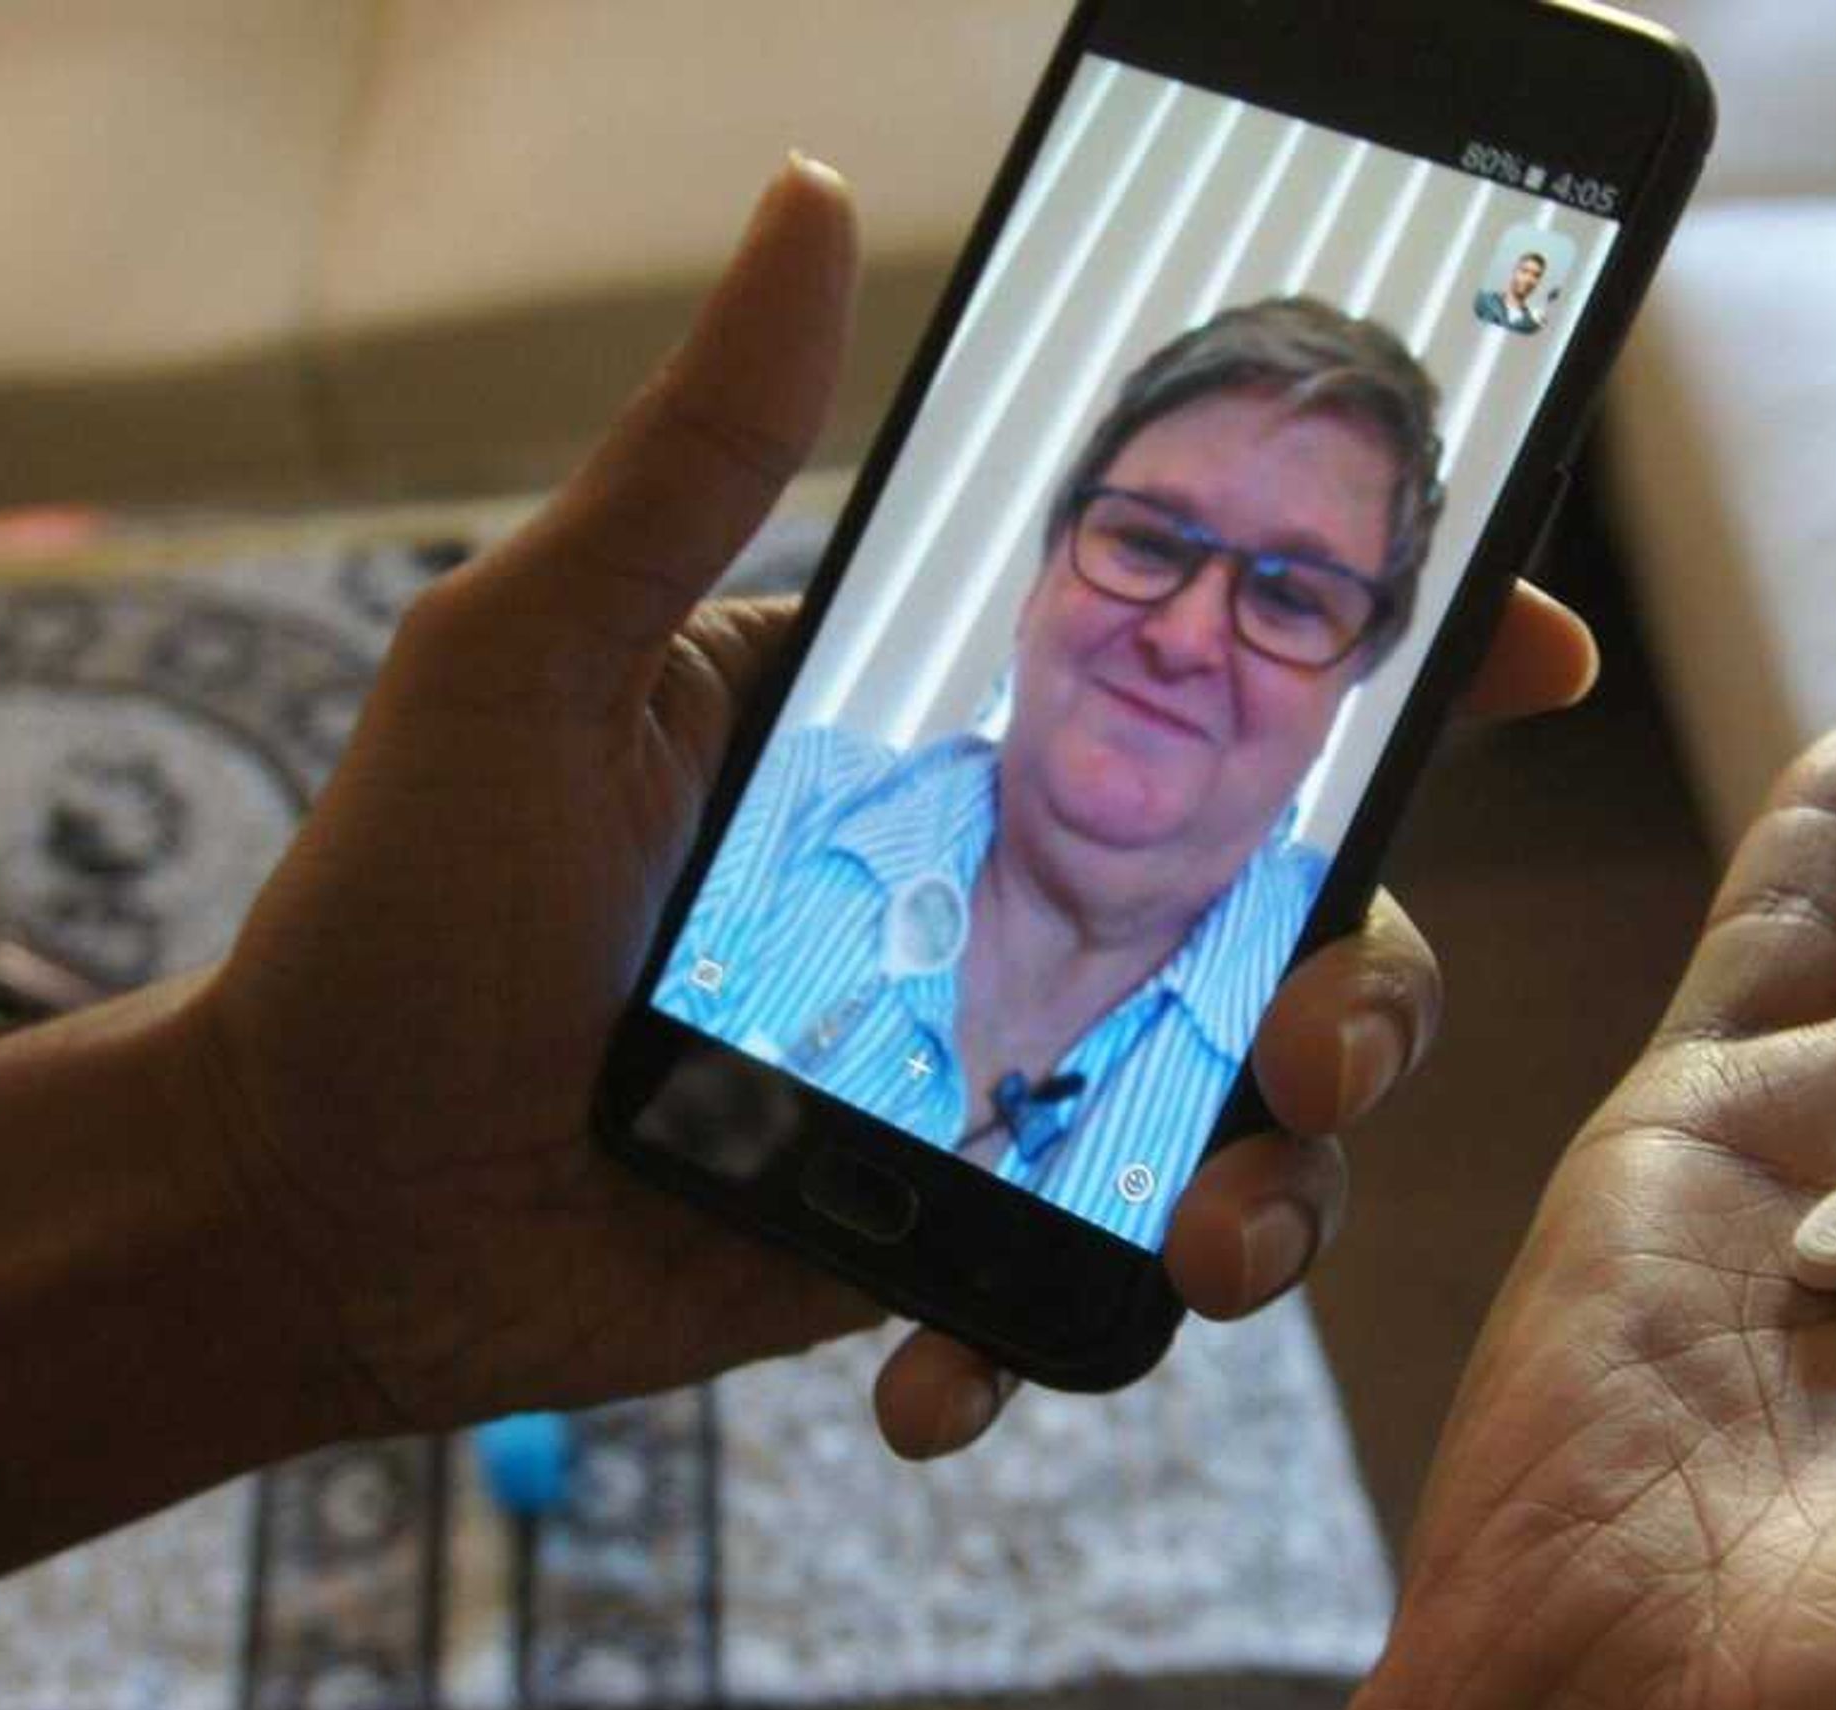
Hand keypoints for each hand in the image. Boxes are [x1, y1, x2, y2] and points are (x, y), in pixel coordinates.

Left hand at [182, 160, 1596, 1454]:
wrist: (311, 1206)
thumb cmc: (398, 911)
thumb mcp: (535, 659)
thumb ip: (696, 458)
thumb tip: (810, 197)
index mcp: (945, 735)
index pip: (1211, 667)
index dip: (1398, 657)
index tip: (1524, 652)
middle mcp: (1007, 900)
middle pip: (1293, 919)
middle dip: (1370, 984)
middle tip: (1312, 1043)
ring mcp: (990, 1083)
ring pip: (1236, 1122)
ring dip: (1270, 1190)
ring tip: (1203, 1257)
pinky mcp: (943, 1240)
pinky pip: (1077, 1292)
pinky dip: (1045, 1344)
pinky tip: (931, 1385)